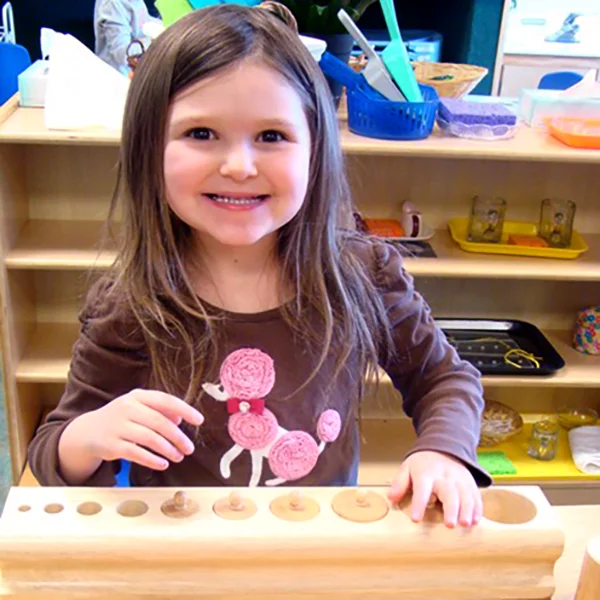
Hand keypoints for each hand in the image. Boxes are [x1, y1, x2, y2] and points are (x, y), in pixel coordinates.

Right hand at [67, 389, 203, 470]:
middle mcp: (127, 408)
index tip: (199, 420)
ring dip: (168, 450)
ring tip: (179, 457)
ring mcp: (118, 426)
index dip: (185, 410)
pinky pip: (137, 453)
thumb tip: (181, 419)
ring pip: (150, 438)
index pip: (166, 400)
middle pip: (159, 422)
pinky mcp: (111, 446)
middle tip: (189, 448)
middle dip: (178, 437)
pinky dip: (153, 460)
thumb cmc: (121, 418)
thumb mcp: (139, 408)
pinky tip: (163, 464)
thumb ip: (160, 410)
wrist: (87, 431)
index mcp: (137, 396)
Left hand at [387, 450, 481, 527]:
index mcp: (425, 473)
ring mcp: (459, 479)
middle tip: (450, 525)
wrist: (442, 448)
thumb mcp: (406, 468)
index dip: (418, 504)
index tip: (416, 519)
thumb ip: (399, 483)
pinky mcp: (469, 482)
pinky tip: (476, 520)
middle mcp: (444, 476)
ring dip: (466, 510)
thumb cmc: (422, 464)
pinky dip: (477, 508)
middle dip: (451, 509)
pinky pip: (475, 495)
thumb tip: (391, 498)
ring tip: (465, 524)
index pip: (421, 489)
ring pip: (465, 494)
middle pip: (449, 492)